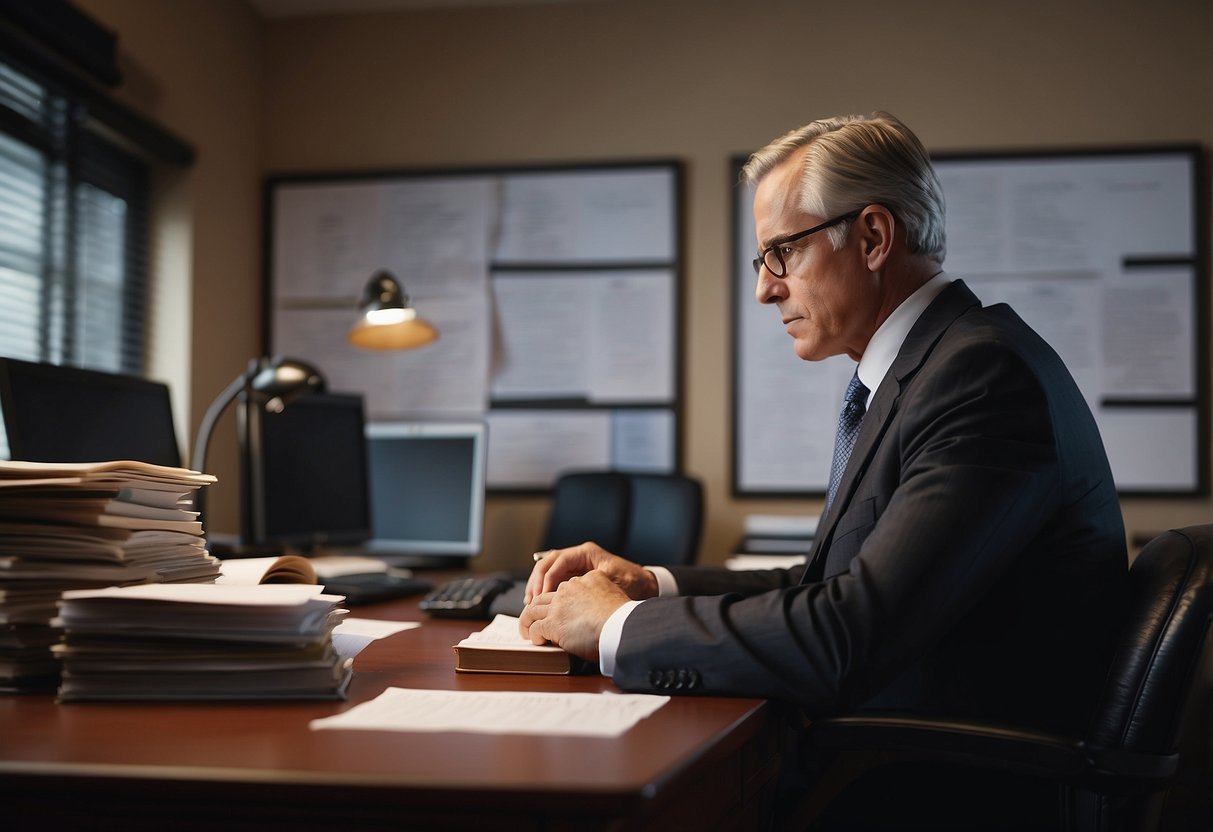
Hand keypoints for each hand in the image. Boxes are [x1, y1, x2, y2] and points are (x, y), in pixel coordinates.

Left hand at [518, 570, 629, 659]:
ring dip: (527, 621)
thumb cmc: (623, 617)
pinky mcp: (552, 622)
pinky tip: (537, 641)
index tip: (557, 611)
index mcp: (586, 580)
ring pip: (532, 610)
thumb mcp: (614, 596)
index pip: (565, 588)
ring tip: (527, 631)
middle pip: (544, 596)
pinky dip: (533, 635)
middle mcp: (569, 589)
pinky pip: (535, 627)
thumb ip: (601, 598)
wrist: (620, 625)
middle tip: (533, 619)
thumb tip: (597, 612)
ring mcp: (558, 606)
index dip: (558, 601)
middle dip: (536, 607)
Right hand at [525, 541, 658, 603]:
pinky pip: (554, 581)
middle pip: (548, 563)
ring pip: (547, 571)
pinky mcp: (574, 578)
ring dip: (537, 586)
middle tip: (531, 600)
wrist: (646, 587)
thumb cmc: (633, 583)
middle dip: (537, 581)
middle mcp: (578, 557)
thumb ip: (593, 584)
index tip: (542, 595)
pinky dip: (545, 591)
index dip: (548, 578)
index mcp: (586, 552)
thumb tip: (569, 591)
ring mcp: (575, 567)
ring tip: (529, 603)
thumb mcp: (614, 582)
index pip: (558, 560)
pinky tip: (539, 604)